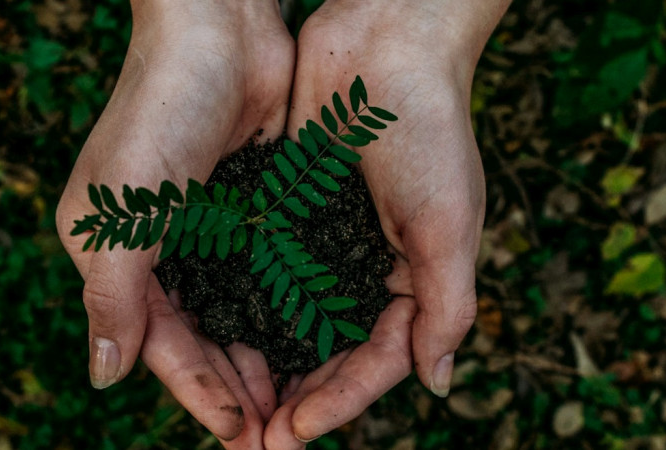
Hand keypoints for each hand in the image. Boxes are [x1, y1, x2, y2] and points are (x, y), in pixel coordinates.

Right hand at [55, 0, 292, 443]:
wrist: (218, 31)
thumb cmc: (158, 111)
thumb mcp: (120, 211)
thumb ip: (112, 296)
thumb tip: (103, 377)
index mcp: (116, 252)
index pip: (159, 341)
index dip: (198, 390)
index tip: (239, 431)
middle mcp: (161, 248)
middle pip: (201, 336)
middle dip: (236, 388)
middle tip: (275, 438)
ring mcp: (210, 229)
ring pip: (238, 313)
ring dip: (264, 359)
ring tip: (298, 407)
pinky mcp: (251, 209)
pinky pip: (268, 274)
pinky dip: (285, 311)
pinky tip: (313, 343)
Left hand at [264, 1, 509, 445]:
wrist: (386, 43)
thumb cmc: (430, 130)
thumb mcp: (450, 224)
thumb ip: (447, 306)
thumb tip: (438, 384)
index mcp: (411, 278)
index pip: (376, 360)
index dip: (340, 400)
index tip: (297, 430)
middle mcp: (364, 267)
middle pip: (329, 352)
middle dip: (297, 397)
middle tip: (257, 442)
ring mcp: (323, 242)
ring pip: (291, 320)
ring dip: (266, 364)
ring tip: (232, 406)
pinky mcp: (287, 211)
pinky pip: (264, 270)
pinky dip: (245, 306)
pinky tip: (216, 335)